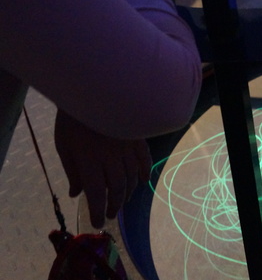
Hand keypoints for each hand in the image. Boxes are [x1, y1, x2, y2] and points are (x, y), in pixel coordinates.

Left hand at [54, 110, 150, 228]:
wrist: (91, 91)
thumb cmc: (72, 119)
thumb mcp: (63, 146)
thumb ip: (72, 171)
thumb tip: (76, 194)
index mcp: (89, 161)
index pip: (96, 194)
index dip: (98, 211)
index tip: (98, 222)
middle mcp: (110, 157)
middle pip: (117, 188)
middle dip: (114, 205)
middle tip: (111, 214)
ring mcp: (126, 147)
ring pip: (131, 177)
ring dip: (128, 193)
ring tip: (122, 200)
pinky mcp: (137, 137)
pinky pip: (145, 159)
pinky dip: (144, 172)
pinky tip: (141, 182)